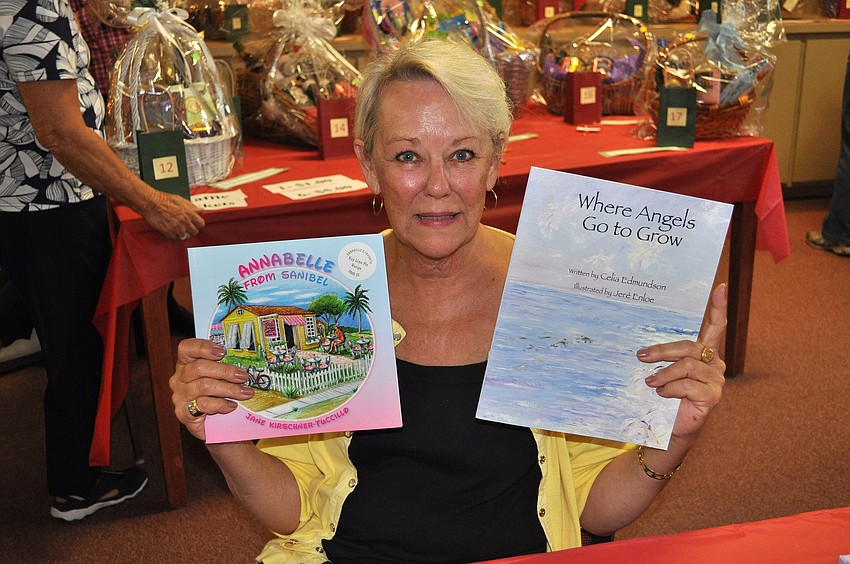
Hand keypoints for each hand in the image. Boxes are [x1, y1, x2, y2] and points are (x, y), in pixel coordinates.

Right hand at [141, 190, 205, 240]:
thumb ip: (192, 206)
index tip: (197, 225)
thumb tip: (200, 210)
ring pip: (187, 237)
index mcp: (189, 213)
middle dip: (193, 230)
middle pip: (195, 232)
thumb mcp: (181, 199)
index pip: (201, 224)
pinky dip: (176, 236)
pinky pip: (176, 239)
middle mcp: (185, 221)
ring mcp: (177, 228)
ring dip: (185, 234)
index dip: (199, 225)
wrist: (151, 203)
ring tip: (182, 231)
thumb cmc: (163, 199)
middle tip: (189, 228)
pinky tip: (174, 232)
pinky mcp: (169, 232)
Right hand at [169, 338, 252, 440]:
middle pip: (199, 367)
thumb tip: (242, 363)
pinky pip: (203, 404)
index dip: (203, 347)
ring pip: (204, 386)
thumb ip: (225, 368)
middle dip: (225, 371)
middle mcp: (179, 378)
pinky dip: (221, 404)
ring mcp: (179, 396)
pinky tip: (232, 406)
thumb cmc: (219, 397)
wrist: (216, 427)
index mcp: (186, 364)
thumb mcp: (221, 379)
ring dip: (229, 389)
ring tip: (245, 393)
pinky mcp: (183, 413)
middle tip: (243, 376)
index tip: (222, 351)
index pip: (186, 348)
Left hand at [636, 283, 726, 442]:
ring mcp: (716, 380)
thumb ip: (661, 357)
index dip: (719, 307)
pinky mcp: (713, 396)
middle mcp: (714, 363)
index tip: (722, 287)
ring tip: (650, 383)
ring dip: (663, 374)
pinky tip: (662, 395)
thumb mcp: (661, 372)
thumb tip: (641, 348)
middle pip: (689, 346)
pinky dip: (670, 388)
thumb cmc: (663, 397)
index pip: (714, 326)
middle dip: (662, 351)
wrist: (668, 429)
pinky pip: (688, 385)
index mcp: (704, 353)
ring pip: (687, 365)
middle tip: (640, 356)